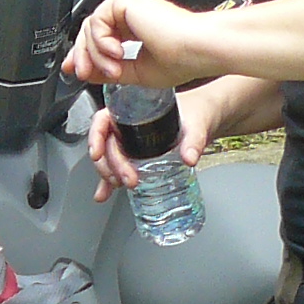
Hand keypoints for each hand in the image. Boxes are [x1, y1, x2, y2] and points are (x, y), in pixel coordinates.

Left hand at [64, 0, 222, 90]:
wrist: (196, 49)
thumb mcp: (135, 72)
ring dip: (96, 54)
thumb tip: (85, 72)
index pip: (99, 36)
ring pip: (91, 28)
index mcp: (134, 26)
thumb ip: (108, 70)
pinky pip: (97, 20)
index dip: (84, 54)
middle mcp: (130, 12)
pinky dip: (101, 41)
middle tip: (83, 74)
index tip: (76, 71)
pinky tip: (117, 53)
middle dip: (82, 56)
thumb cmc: (180, 60)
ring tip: (114, 69)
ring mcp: (127, 3)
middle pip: (90, 31)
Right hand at [83, 89, 218, 201]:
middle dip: (110, 165)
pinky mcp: (137, 156)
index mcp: (132, 109)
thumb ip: (193, 141)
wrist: (207, 119)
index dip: (95, 137)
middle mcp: (127, 125)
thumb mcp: (196, 124)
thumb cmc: (198, 111)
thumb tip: (189, 158)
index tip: (98, 154)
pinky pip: (119, 168)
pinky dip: (110, 183)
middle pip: (105, 145)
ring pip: (109, 159)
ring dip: (108, 175)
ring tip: (120, 186)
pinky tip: (106, 194)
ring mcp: (131, 142)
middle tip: (127, 179)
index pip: (103, 120)